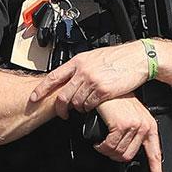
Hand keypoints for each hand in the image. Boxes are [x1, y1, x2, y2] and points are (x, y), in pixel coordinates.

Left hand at [28, 43, 147, 116]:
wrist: (138, 58)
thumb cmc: (118, 58)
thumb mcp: (94, 57)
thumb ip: (80, 68)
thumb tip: (70, 78)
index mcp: (78, 61)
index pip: (53, 77)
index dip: (41, 89)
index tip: (34, 97)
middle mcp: (82, 70)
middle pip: (63, 95)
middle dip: (60, 108)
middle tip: (62, 113)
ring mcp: (92, 81)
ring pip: (76, 102)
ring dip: (78, 108)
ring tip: (84, 107)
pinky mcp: (103, 90)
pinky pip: (89, 105)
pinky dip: (89, 108)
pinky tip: (93, 106)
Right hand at [92, 96, 162, 171]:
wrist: (107, 86)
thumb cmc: (115, 99)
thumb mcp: (129, 115)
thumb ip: (131, 132)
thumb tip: (124, 149)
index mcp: (148, 125)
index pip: (155, 153)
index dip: (155, 171)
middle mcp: (143, 126)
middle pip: (129, 156)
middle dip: (114, 155)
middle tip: (106, 148)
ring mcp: (133, 126)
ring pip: (118, 153)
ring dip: (106, 151)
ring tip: (101, 142)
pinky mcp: (121, 125)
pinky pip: (109, 146)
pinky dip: (101, 146)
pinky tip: (98, 140)